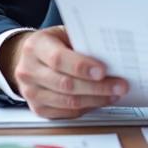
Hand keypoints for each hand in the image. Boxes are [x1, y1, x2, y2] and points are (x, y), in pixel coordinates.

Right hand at [1, 26, 128, 118]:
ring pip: (67, 102)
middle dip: (97, 87)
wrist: (30, 58)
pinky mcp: (38, 108)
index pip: (58, 59)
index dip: (82, 67)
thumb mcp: (64, 34)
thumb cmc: (53, 44)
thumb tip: (110, 56)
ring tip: (114, 94)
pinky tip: (100, 100)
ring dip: (95, 99)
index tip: (103, 71)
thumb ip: (82, 43)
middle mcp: (29, 70)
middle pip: (66, 84)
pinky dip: (87, 108)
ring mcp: (31, 92)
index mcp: (35, 46)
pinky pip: (66, 112)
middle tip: (119, 86)